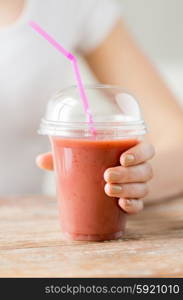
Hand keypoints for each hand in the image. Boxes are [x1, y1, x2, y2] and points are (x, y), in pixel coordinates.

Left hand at [36, 141, 154, 214]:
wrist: (100, 187)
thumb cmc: (91, 166)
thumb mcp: (79, 159)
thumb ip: (63, 157)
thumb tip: (40, 160)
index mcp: (129, 154)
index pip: (146, 150)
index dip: (139, 153)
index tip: (123, 158)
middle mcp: (138, 170)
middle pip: (145, 170)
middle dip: (128, 174)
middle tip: (107, 175)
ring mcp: (137, 187)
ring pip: (143, 188)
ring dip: (128, 189)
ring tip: (109, 190)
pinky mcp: (133, 203)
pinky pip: (139, 205)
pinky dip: (133, 205)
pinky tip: (122, 205)